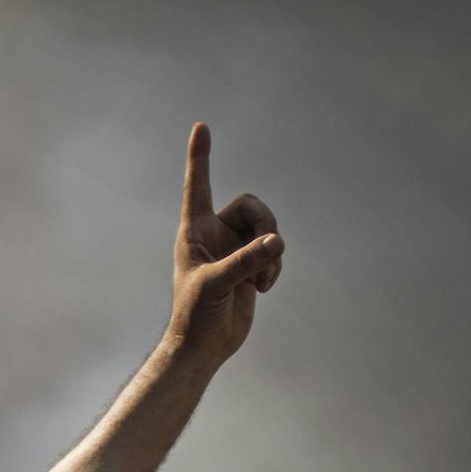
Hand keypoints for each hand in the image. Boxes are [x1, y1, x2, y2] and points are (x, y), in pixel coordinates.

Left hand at [165, 123, 282, 368]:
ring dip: (271, 251)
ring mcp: (234, 248)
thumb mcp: (217, 285)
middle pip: (251, 205)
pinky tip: (262, 288)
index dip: (199, 157)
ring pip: (267, 227)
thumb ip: (246, 262)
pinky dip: (274, 266)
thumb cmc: (196, 315)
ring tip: (261, 279)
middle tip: (268, 248)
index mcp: (194, 231)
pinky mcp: (250, 264)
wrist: (205, 345)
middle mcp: (214, 234)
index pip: (197, 186)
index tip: (201, 126)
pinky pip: (274, 250)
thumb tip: (276, 241)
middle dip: (265, 223)